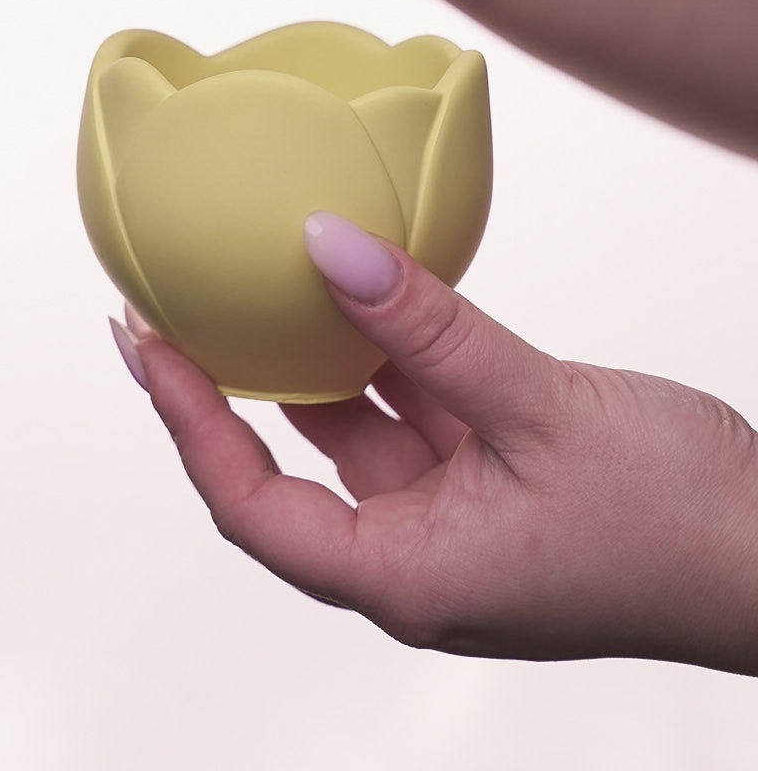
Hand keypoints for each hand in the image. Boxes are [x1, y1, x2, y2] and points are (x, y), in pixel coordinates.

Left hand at [111, 213, 757, 672]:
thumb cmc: (679, 522)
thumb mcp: (540, 405)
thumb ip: (428, 328)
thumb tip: (326, 247)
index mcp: (412, 578)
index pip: (254, 507)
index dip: (188, 424)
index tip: (146, 345)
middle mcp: (419, 559)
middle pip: (286, 474)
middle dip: (224, 393)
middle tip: (166, 315)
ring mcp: (457, 523)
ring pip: (353, 436)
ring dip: (305, 364)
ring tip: (247, 288)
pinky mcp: (495, 486)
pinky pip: (415, 416)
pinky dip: (383, 358)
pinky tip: (359, 293)